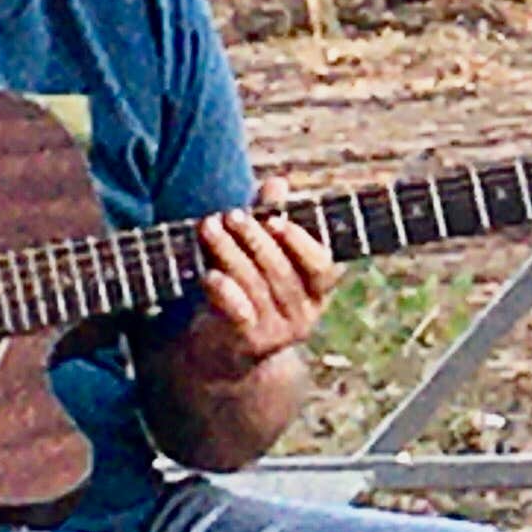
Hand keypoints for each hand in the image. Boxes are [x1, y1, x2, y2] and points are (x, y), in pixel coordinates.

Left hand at [175, 208, 336, 378]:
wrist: (223, 350)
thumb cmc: (246, 290)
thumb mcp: (258, 253)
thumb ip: (269, 218)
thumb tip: (278, 181)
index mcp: (317, 291)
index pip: (322, 266)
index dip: (300, 243)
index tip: (274, 221)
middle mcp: (305, 314)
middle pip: (282, 271)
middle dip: (254, 239)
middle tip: (231, 215)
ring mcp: (279, 333)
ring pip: (256, 286)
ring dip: (230, 253)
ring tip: (209, 229)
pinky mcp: (250, 345)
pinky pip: (240, 315)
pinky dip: (225, 292)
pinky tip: (209, 274)